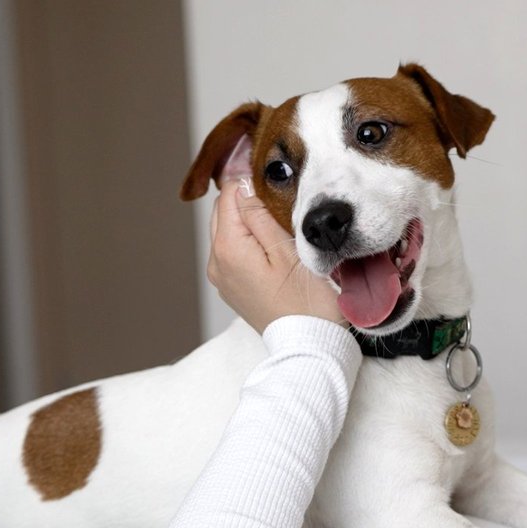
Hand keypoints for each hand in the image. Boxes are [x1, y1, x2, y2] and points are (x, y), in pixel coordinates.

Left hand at [206, 174, 343, 332]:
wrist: (309, 346)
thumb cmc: (309, 303)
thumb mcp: (291, 250)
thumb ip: (261, 215)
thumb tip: (244, 185)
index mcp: (229, 247)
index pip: (229, 193)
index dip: (252, 180)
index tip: (277, 182)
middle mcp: (217, 262)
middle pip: (223, 211)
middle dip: (247, 200)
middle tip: (282, 200)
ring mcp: (222, 277)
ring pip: (228, 231)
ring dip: (248, 221)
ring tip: (280, 223)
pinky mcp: (232, 288)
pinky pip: (233, 252)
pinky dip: (248, 242)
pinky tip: (273, 247)